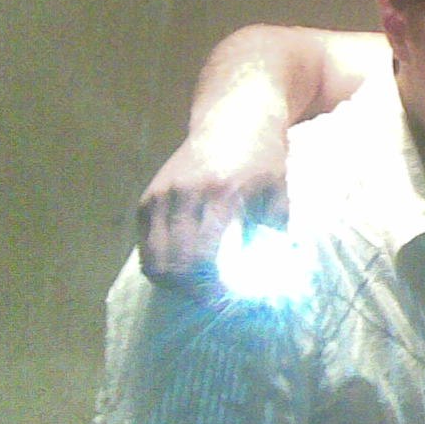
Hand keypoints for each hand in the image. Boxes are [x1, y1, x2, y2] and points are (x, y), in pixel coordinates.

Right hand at [136, 130, 290, 292]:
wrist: (233, 118)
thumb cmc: (263, 157)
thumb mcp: (278, 192)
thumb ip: (274, 235)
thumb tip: (273, 281)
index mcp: (218, 194)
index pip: (201, 259)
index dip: (210, 291)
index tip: (227, 305)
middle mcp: (182, 195)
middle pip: (171, 266)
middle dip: (191, 292)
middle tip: (213, 301)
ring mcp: (160, 196)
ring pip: (153, 261)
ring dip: (174, 282)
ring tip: (199, 286)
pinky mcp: (147, 198)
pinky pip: (146, 246)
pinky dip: (162, 263)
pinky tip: (184, 266)